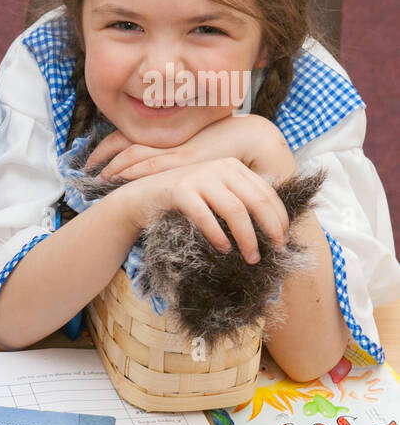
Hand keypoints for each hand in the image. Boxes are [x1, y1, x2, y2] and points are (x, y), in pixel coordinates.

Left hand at [89, 115, 295, 181]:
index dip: (110, 148)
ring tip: (96, 176)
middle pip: (124, 142)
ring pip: (132, 151)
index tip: (94, 159)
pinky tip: (115, 176)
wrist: (255, 140)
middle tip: (85, 166)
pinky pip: (150, 162)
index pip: (131, 139)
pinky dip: (131, 169)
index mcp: (169, 136)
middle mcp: (168, 140)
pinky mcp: (182, 158)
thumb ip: (178, 163)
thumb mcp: (198, 154)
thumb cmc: (231, 147)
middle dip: (103, 154)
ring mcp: (173, 147)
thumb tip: (165, 176)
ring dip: (112, 164)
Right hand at [123, 158, 289, 263]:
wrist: (140, 197)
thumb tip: (272, 227)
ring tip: (251, 257)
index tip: (284, 239)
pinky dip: (217, 235)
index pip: (266, 192)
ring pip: (234, 210)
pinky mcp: (180, 190)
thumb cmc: (182, 203)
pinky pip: (206, 216)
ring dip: (247, 237)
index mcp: (233, 166)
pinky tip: (223, 250)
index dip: (279, 217)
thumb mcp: (214, 195)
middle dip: (269, 229)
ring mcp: (198, 177)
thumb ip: (238, 199)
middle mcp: (219, 167)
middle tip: (275, 251)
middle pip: (255, 201)